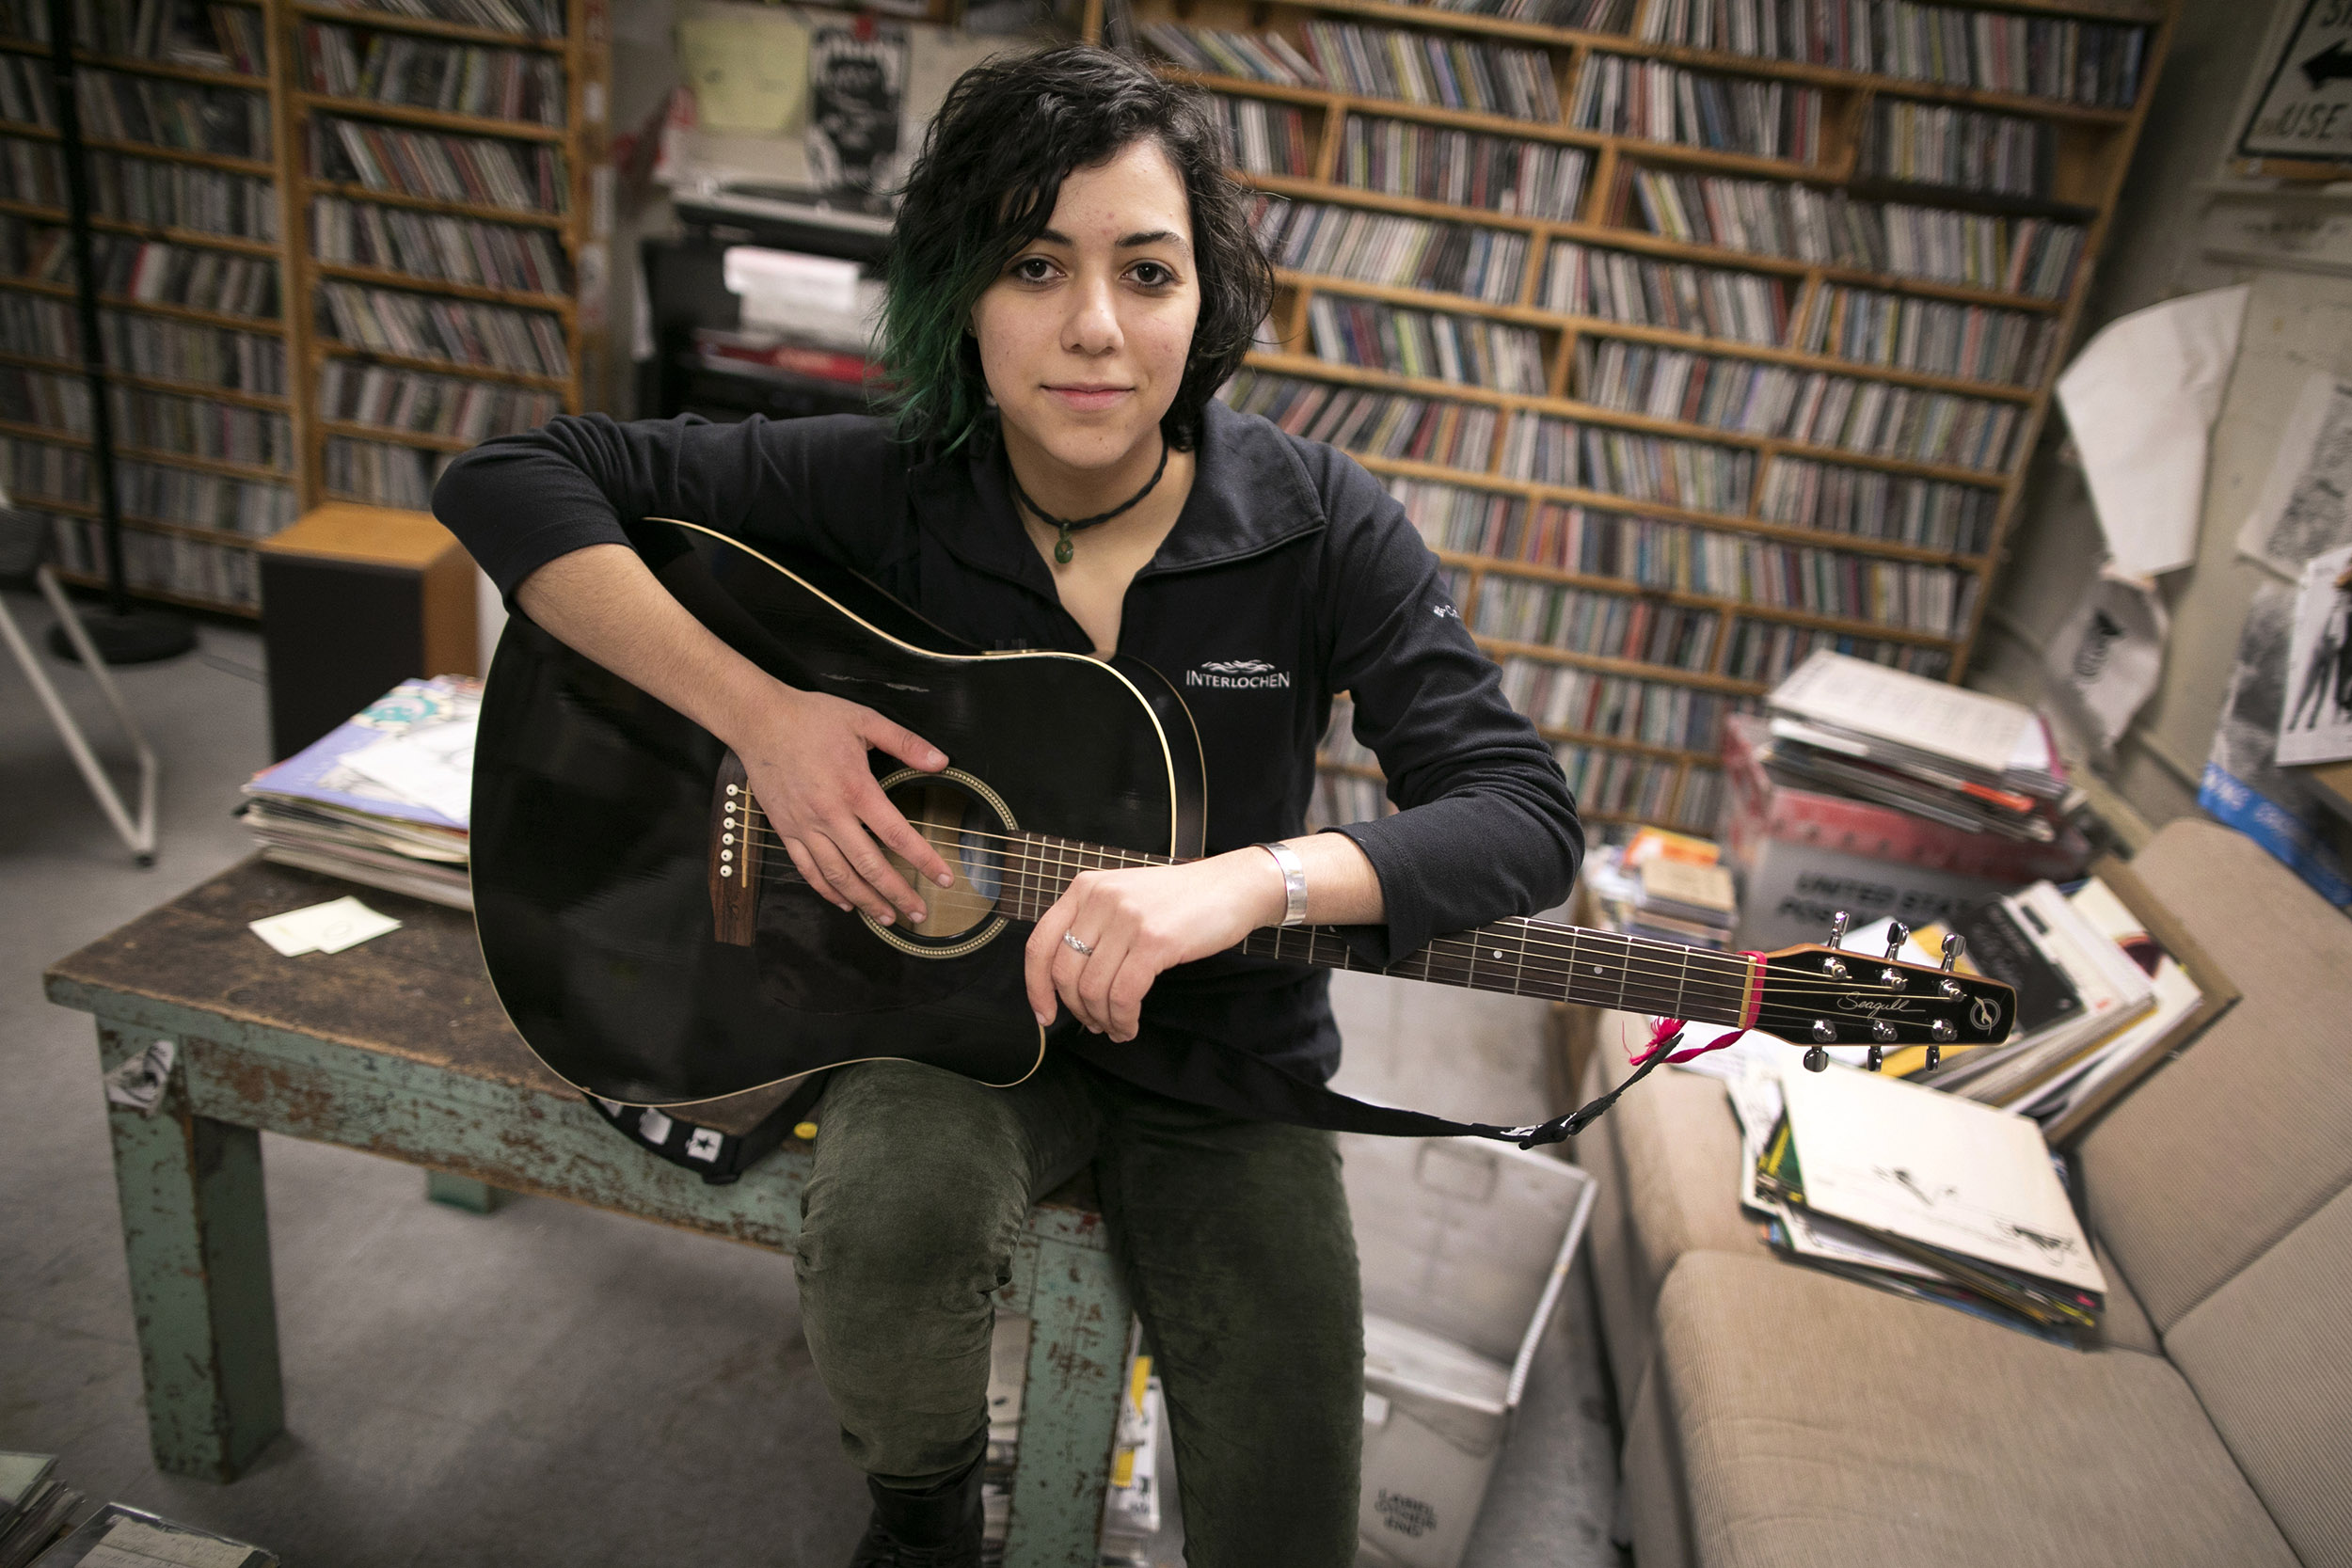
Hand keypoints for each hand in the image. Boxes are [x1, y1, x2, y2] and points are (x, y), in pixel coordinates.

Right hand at [731, 681, 955, 926]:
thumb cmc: (812, 718)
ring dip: (865, 901)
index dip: (923, 861)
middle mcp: (830, 815)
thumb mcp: (864, 720)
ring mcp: (805, 827)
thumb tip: (941, 761)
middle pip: (869, 866)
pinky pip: (808, 870)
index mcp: (855, 789)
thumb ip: (905, 742)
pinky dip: (827, 891)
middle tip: (918, 914)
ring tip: (887, 918)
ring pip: (838, 876)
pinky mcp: (785, 830)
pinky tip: (845, 903)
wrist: (759, 721)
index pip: (897, 834)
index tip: (943, 879)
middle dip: (897, 894)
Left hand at [1024, 852, 1287, 1041]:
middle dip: (1077, 1010)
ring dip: (1103, 1019)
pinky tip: (1131, 1025)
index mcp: (1084, 888)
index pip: (1039, 944)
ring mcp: (1127, 918)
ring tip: (1118, 1027)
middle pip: (1064, 973)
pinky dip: (1123, 1019)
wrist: (1232, 886)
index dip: (1036, 988)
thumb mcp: (1124, 898)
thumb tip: (1066, 983)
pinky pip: (1124, 995)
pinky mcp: (1154, 940)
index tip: (1045, 1015)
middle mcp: (1099, 899)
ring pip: (1093, 989)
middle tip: (1095, 1025)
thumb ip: (1092, 927)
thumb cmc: (1179, 901)